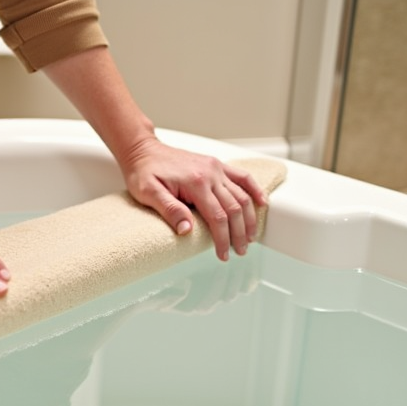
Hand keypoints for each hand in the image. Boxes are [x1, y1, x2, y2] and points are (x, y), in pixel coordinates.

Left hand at [120, 137, 269, 260]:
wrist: (144, 150)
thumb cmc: (143, 173)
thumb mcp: (148, 194)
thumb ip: (170, 211)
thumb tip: (187, 231)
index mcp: (196, 182)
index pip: (217, 217)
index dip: (223, 239)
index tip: (224, 255)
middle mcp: (211, 173)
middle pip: (234, 208)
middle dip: (240, 233)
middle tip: (241, 251)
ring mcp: (216, 168)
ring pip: (242, 195)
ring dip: (249, 218)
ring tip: (250, 237)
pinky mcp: (217, 165)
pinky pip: (242, 177)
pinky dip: (255, 190)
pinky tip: (262, 203)